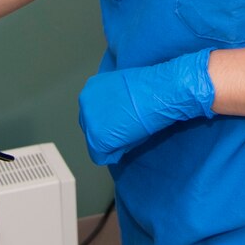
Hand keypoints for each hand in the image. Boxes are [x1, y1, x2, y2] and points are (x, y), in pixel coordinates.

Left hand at [77, 49, 217, 164]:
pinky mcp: (96, 138)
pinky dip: (114, 154)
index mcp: (91, 88)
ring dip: (112, 142)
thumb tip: (115, 121)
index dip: (110, 122)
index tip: (123, 122)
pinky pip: (100, 156)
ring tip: (131, 133)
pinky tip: (129, 142)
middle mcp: (84, 102)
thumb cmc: (151, 90)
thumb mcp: (125, 92)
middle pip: (92, 127)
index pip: (94, 113)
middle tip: (128, 130)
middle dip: (108, 132)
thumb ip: (113, 104)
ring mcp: (88, 120)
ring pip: (96, 142)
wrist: (159, 92)